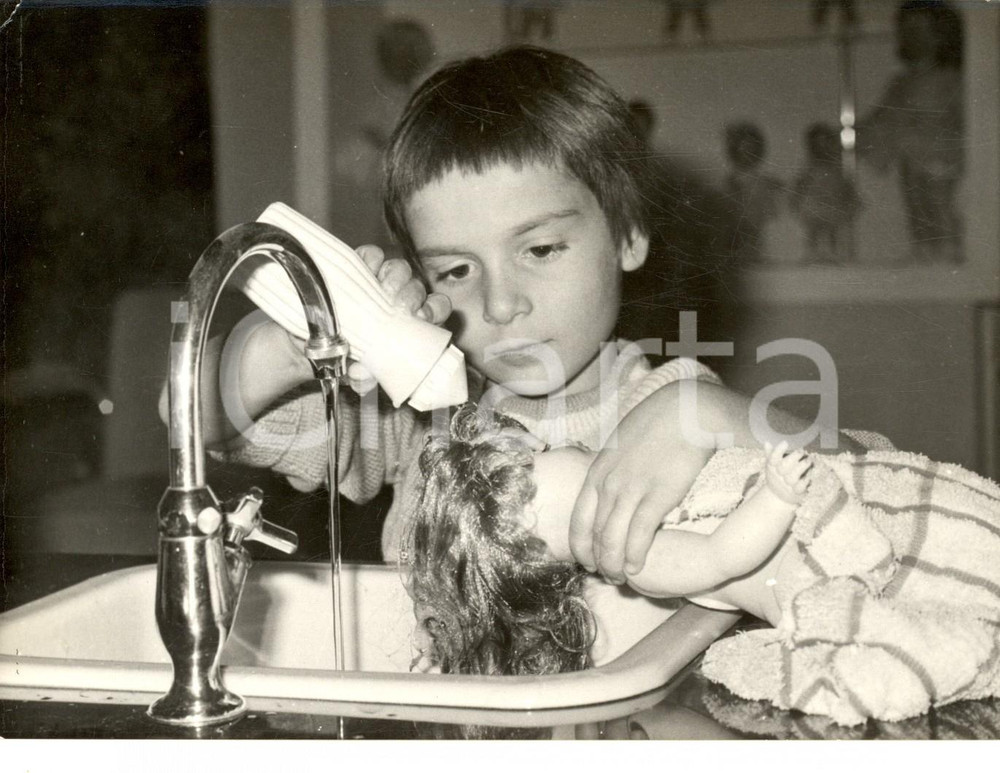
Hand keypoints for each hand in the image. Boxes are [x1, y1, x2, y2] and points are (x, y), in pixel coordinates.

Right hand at [346, 245, 452, 393]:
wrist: (319, 338)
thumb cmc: (350, 355)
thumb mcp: (359, 371)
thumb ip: (363, 377)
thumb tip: (361, 375)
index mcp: (413, 320)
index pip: (437, 307)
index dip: (434, 310)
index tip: (423, 319)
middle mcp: (402, 297)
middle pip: (418, 287)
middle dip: (413, 295)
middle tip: (401, 307)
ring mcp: (382, 279)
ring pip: (400, 268)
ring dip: (395, 278)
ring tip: (383, 291)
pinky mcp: (362, 265)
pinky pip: (372, 255)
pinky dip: (370, 261)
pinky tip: (364, 273)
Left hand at [568, 385, 712, 582]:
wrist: (684, 411)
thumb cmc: (655, 425)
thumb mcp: (621, 445)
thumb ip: (612, 469)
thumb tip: (610, 486)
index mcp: (598, 472)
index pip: (579, 519)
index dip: (580, 547)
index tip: (587, 562)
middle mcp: (609, 484)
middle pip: (595, 535)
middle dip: (598, 561)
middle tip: (608, 578)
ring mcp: (631, 490)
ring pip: (613, 540)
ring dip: (615, 565)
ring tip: (623, 579)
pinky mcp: (658, 495)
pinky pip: (640, 534)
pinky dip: (636, 555)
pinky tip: (638, 567)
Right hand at [763, 441, 811, 504]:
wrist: (777, 497)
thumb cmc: (776, 476)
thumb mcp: (772, 466)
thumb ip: (771, 454)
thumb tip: (767, 442)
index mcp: (772, 467)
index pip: (773, 458)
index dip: (778, 450)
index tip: (785, 442)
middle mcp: (778, 476)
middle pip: (783, 467)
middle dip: (794, 457)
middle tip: (802, 450)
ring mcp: (787, 485)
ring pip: (793, 476)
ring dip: (802, 467)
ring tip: (809, 460)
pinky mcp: (796, 492)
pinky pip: (800, 487)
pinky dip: (805, 481)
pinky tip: (809, 476)